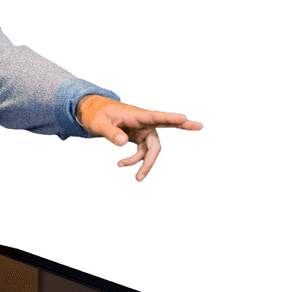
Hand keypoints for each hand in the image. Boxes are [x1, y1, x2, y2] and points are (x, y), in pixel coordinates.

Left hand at [75, 95, 203, 181]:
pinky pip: (143, 152)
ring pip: (151, 150)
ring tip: (137, 178)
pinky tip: (121, 165)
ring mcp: (142, 130)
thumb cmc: (95, 115)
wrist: (92, 113)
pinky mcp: (139, 137)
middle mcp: (143, 122)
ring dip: (145, 164)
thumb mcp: (97, 124)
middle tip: (198, 128)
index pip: (155, 117)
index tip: (184, 117)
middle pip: (162, 133)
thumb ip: (110, 133)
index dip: (170, 118)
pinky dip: (135, 161)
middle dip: (176, 135)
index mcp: (136, 115)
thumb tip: (124, 144)